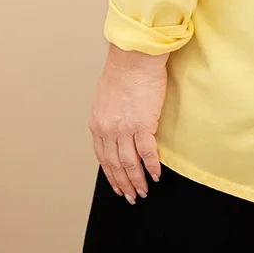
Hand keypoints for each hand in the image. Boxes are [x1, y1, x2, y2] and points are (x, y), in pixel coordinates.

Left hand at [88, 43, 168, 203]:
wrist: (134, 57)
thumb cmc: (123, 70)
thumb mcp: (106, 97)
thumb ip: (108, 117)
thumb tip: (116, 130)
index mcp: (97, 123)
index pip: (102, 157)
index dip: (111, 175)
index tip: (118, 186)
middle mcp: (108, 129)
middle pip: (115, 165)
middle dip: (124, 184)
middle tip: (132, 196)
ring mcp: (125, 128)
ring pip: (130, 163)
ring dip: (137, 180)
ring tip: (144, 191)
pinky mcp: (143, 124)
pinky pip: (147, 153)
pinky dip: (151, 167)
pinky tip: (156, 175)